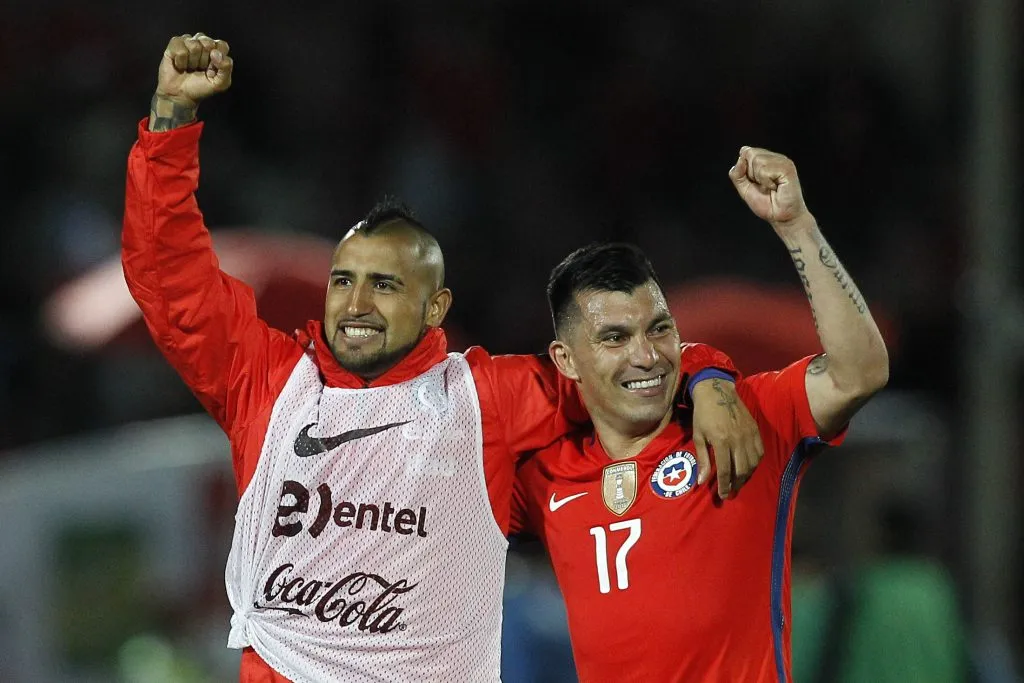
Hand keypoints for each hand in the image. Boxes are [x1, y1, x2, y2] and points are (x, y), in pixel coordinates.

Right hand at [156, 33, 232, 105]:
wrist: (180, 95)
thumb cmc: (201, 88)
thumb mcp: (221, 84)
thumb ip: (226, 68)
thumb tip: (215, 53)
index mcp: (216, 51)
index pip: (222, 45)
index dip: (218, 58)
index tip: (212, 69)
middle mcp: (203, 43)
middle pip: (208, 43)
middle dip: (204, 61)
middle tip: (199, 69)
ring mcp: (188, 41)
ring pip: (194, 45)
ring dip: (192, 62)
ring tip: (189, 68)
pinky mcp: (175, 43)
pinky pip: (180, 49)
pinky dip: (180, 61)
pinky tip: (180, 65)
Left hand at [690, 378, 763, 499]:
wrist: (717, 391)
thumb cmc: (703, 414)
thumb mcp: (698, 436)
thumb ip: (703, 459)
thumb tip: (702, 481)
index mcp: (722, 441)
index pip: (725, 470)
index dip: (724, 486)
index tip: (723, 496)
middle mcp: (738, 439)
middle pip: (742, 470)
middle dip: (736, 485)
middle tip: (730, 492)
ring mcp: (749, 435)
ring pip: (753, 463)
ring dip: (746, 476)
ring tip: (738, 483)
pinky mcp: (756, 430)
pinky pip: (760, 452)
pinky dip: (755, 464)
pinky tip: (748, 468)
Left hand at [728, 147, 811, 238]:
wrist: (781, 217)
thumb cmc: (767, 204)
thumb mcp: (744, 189)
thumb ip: (737, 174)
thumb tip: (740, 159)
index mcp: (765, 159)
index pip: (745, 152)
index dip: (744, 169)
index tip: (755, 182)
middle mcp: (774, 157)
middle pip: (749, 153)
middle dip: (751, 174)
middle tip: (764, 185)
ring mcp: (782, 161)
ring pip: (757, 160)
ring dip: (760, 179)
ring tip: (770, 187)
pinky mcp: (787, 168)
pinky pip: (765, 170)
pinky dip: (766, 182)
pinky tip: (776, 187)